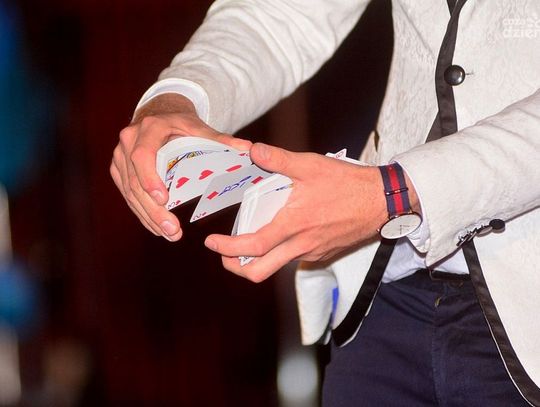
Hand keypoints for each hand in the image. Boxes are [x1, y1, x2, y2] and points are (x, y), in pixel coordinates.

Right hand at [110, 93, 251, 239]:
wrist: (158, 115)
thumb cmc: (181, 123)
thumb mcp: (199, 127)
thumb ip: (222, 139)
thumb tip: (248, 149)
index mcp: (148, 129)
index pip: (143, 156)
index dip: (150, 178)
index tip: (164, 200)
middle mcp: (128, 142)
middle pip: (135, 181)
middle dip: (153, 209)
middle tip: (172, 230)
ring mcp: (120, 157)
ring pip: (130, 193)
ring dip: (148, 217)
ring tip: (170, 234)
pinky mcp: (118, 170)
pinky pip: (128, 196)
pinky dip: (143, 214)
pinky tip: (158, 229)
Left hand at [203, 143, 391, 281]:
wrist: (383, 202)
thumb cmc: (348, 184)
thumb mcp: (311, 166)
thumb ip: (278, 159)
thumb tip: (252, 150)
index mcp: (293, 225)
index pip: (252, 247)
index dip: (227, 249)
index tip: (212, 243)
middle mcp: (300, 246)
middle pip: (259, 272)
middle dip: (236, 268)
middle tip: (225, 254)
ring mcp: (312, 253)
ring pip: (277, 266)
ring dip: (258, 258)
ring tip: (251, 238)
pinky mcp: (323, 254)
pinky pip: (295, 259)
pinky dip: (280, 252)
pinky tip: (282, 232)